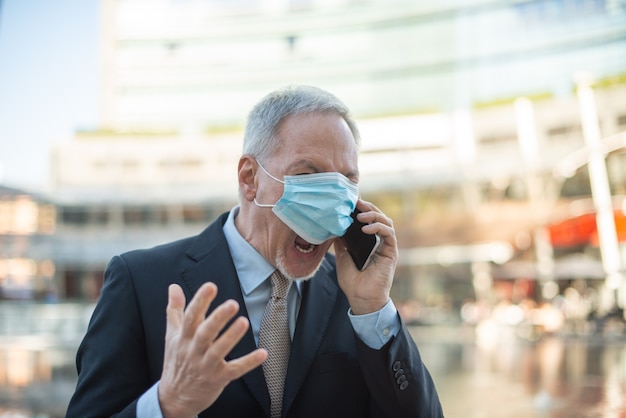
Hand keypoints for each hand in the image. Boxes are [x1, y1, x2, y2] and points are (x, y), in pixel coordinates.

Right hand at [158, 283, 266, 417]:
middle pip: (205, 333)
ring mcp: (206, 366)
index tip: (210, 286)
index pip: (190, 317)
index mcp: (183, 338)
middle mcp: (193, 351)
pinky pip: (235, 370)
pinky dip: (249, 363)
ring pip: (219, 351)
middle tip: (232, 304)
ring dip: (231, 337)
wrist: (174, 398)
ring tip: (244, 322)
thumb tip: (174, 286)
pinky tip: (263, 353)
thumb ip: (175, 310)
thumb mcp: (172, 335)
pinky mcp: (218, 379)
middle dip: (218, 318)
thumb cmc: (177, 361)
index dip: (200, 301)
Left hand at [333, 200, 398, 314]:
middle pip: (379, 217)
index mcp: (369, 242)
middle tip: (356, 203)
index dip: (362, 209)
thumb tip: (334, 227)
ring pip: (386, 222)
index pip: (369, 220)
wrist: (361, 298)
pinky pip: (389, 233)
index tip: (350, 202)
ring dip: (374, 215)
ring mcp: (387, 246)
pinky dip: (378, 227)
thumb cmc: (352, 282)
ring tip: (359, 216)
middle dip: (368, 208)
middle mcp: (380, 242)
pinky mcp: (391, 252)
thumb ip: (341, 242)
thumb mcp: (342, 257)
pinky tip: (366, 228)